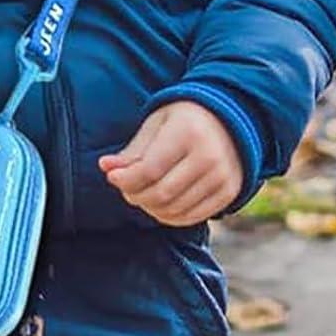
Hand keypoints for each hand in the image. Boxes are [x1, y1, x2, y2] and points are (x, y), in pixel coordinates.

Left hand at [98, 101, 242, 226]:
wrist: (230, 118)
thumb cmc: (184, 119)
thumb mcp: (157, 124)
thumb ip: (133, 150)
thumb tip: (105, 168)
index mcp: (188, 133)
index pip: (150, 169)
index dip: (126, 179)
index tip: (112, 177)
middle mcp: (209, 156)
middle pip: (161, 193)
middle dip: (136, 195)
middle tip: (126, 188)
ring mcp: (222, 177)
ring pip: (175, 209)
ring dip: (151, 207)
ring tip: (142, 194)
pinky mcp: (229, 192)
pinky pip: (193, 217)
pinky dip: (170, 216)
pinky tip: (161, 204)